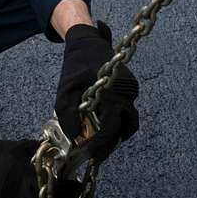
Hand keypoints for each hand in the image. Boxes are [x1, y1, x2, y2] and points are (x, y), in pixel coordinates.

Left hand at [54, 22, 138, 161]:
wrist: (87, 42)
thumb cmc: (75, 66)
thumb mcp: (65, 92)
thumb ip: (68, 116)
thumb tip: (75, 137)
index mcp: (112, 94)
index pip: (111, 129)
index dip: (102, 146)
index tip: (92, 155)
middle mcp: (126, 93)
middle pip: (126, 128)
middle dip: (111, 143)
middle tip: (96, 152)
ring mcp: (131, 90)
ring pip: (129, 120)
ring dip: (116, 132)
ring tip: (99, 139)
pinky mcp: (131, 87)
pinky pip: (127, 110)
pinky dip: (117, 119)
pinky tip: (103, 121)